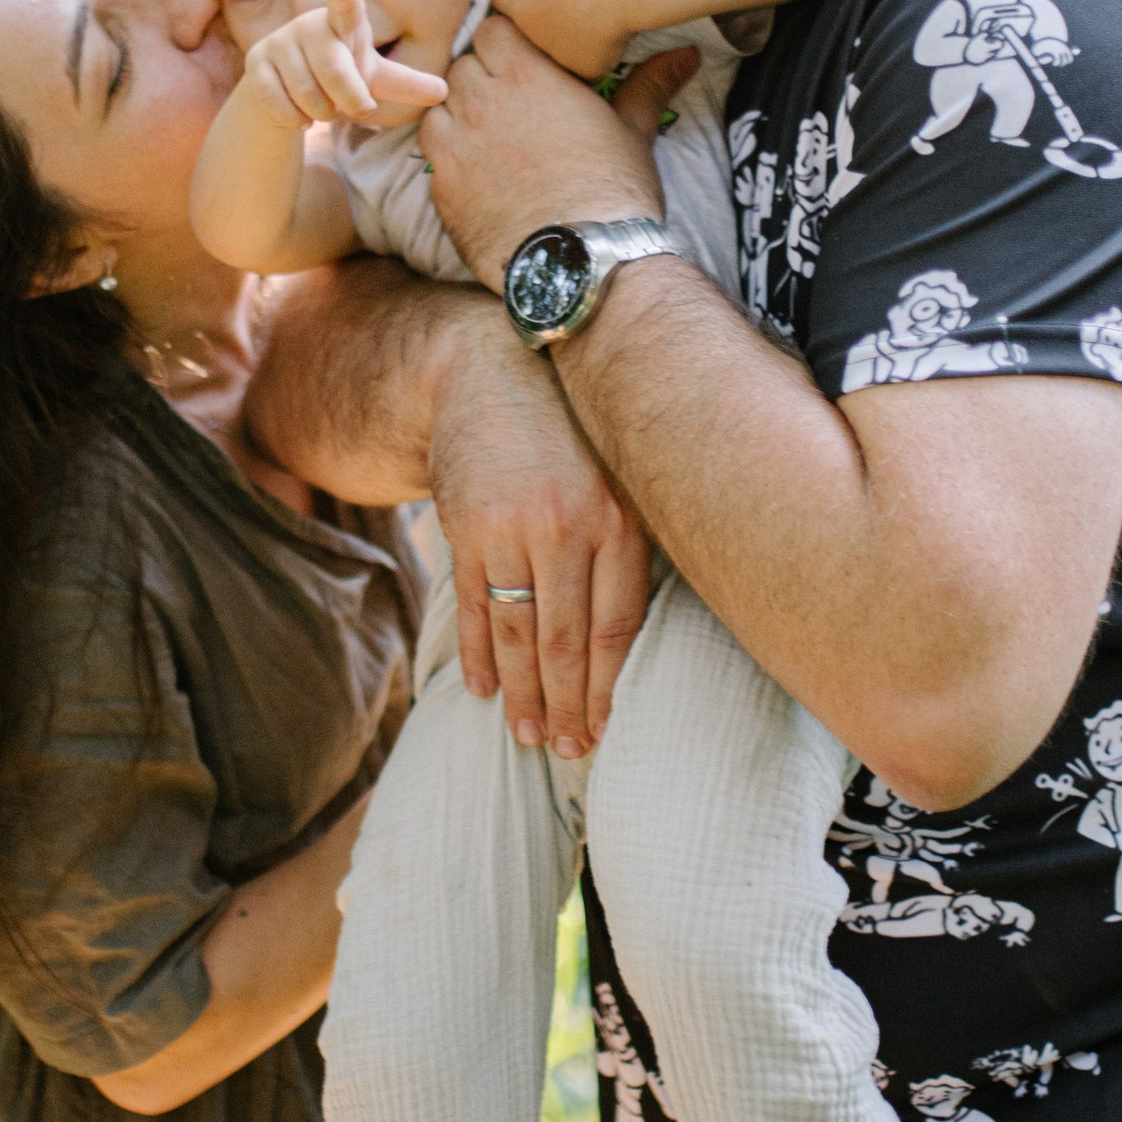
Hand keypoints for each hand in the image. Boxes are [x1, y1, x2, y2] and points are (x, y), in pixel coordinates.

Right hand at [247, 0, 448, 128]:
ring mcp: (280, 42)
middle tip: (359, 111)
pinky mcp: (256, 62)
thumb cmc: (341, 74)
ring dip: (322, 112)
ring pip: (307, 91)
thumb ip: (406, 84)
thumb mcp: (375, 78)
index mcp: (344, 24)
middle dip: (350, 99)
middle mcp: (310, 25)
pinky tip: (301, 118)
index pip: (346, 8)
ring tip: (326, 108)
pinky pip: (278, 101)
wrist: (288, 86)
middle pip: (334, 69)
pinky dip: (295, 118)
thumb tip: (443, 91)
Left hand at [416, 14, 695, 291]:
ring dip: (458, 116)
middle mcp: (483, 102)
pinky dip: (449, 160)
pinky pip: (432, 157)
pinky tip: (480, 178)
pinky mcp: (440, 187)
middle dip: (482, 78)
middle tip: (511, 106)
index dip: (506, 42)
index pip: (492, 27)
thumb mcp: (634, 131)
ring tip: (491, 141)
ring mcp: (455, 145)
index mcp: (528, 76)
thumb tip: (687, 55)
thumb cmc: (614, 193)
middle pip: (463, 66)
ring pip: (439, 109)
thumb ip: (649, 85)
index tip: (522, 62)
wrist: (582, 264)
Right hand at [424, 297, 652, 756]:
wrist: (488, 370)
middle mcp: (568, 526)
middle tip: (564, 751)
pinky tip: (482, 688)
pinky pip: (474, 604)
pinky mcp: (465, 526)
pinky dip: (479, 652)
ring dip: (521, 691)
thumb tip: (656, 624)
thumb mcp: (621, 472)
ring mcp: (511, 528)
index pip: (617, 626)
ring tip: (525, 735)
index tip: (604, 731)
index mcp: (619, 519)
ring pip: (519, 632)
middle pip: (566, 641)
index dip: (608, 687)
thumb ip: (635, 540)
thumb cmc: (570, 430)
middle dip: (565, 705)